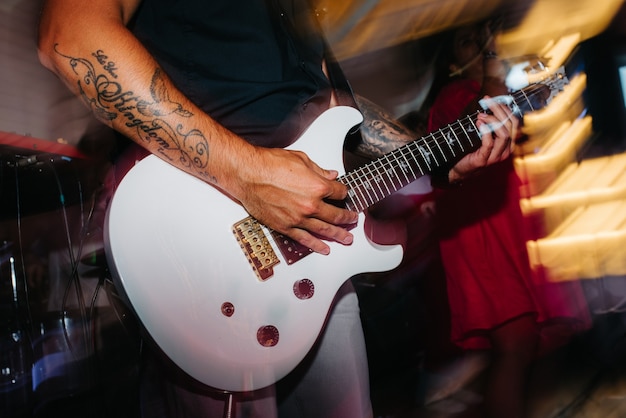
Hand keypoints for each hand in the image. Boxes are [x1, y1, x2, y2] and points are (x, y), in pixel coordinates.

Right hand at [235, 147, 357, 254]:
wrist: (248, 175)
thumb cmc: (269, 164)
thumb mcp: (300, 159)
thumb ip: (318, 170)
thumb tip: (330, 174)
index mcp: (317, 186)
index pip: (339, 192)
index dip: (344, 193)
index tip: (344, 194)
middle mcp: (311, 205)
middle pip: (336, 214)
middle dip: (347, 217)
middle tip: (353, 219)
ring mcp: (299, 218)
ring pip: (324, 230)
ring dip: (338, 235)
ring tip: (347, 239)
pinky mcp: (286, 227)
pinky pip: (305, 239)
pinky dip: (316, 245)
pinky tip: (325, 248)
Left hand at [450, 96, 517, 180]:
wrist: (460, 170)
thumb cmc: (472, 151)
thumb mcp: (484, 136)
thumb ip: (489, 124)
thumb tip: (489, 105)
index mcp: (508, 143)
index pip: (514, 122)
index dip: (506, 108)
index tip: (494, 99)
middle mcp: (506, 150)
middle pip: (510, 126)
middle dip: (499, 110)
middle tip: (487, 102)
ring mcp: (496, 156)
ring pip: (504, 134)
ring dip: (493, 121)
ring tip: (481, 115)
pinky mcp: (484, 160)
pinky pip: (490, 143)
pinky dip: (485, 131)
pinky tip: (479, 124)